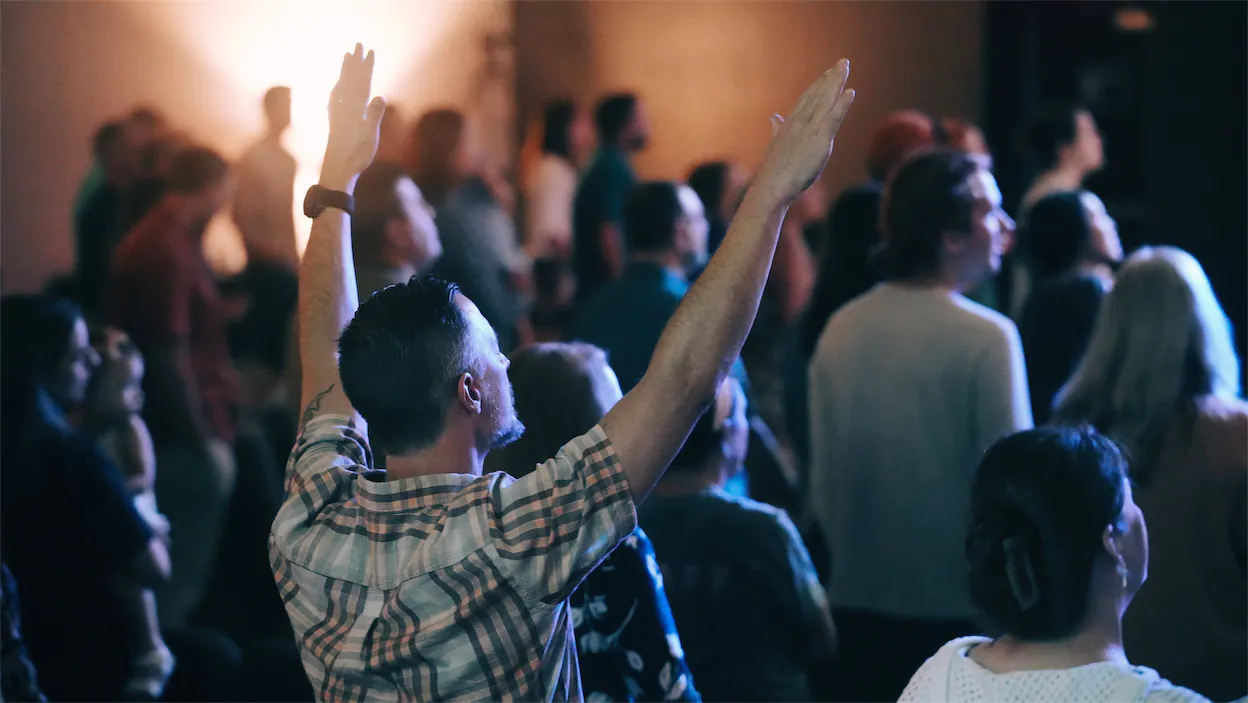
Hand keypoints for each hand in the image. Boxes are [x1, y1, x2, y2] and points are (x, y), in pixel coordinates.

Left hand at [322, 44, 385, 189]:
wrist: (337, 171)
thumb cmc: (356, 156)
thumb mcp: (369, 137)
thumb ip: (373, 116)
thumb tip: (379, 96)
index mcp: (354, 110)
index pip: (362, 83)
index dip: (366, 67)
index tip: (369, 51)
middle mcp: (344, 109)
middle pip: (350, 80)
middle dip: (355, 62)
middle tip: (357, 45)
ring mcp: (338, 114)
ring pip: (342, 87)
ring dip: (345, 71)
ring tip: (346, 58)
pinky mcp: (335, 122)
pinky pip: (336, 99)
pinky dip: (338, 88)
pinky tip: (337, 87)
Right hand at [753, 60, 854, 205]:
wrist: (771, 185)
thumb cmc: (773, 170)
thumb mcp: (775, 144)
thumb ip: (777, 129)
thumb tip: (773, 117)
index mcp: (790, 124)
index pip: (806, 99)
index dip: (818, 85)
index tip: (828, 73)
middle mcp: (799, 123)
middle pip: (817, 95)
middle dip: (830, 78)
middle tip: (843, 62)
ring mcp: (809, 130)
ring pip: (825, 101)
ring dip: (836, 83)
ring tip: (845, 67)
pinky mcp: (820, 141)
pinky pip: (833, 118)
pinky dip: (841, 104)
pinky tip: (850, 92)